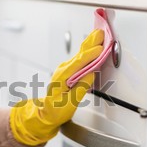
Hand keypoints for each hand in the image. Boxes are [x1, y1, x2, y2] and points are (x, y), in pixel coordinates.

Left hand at [10, 29, 103, 145]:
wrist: (45, 113)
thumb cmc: (55, 110)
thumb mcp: (69, 104)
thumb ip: (80, 89)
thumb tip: (90, 76)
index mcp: (61, 78)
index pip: (77, 63)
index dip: (89, 56)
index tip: (100, 49)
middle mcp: (63, 70)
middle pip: (79, 54)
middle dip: (90, 43)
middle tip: (100, 33)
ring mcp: (66, 69)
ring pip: (80, 54)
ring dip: (90, 44)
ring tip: (99, 35)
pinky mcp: (70, 70)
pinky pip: (80, 58)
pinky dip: (88, 51)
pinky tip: (94, 46)